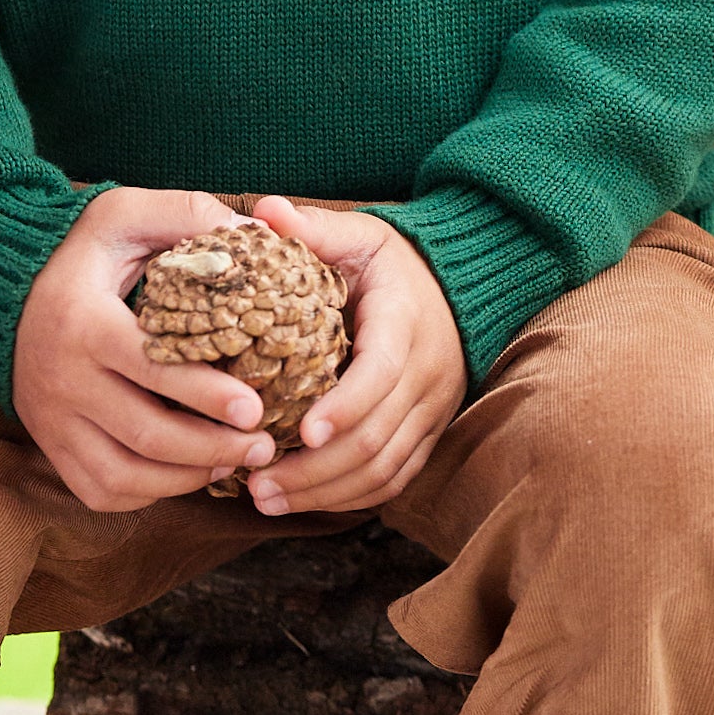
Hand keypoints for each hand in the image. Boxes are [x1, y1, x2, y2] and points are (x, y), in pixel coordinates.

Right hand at [12, 189, 278, 513]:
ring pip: (124, 475)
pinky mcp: (50, 445)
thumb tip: (252, 233)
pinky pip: (101, 490)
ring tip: (234, 461)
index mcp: (83, 322)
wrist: (4, 287)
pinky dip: (149, 492)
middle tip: (264, 444)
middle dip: (213, 446)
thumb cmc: (78, 250)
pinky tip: (187, 472)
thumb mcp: (123, 213)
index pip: (151, 369)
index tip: (255, 407)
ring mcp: (52, 420)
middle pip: (146, 434)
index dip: (207, 394)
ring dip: (187, 478)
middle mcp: (62, 379)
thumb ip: (185, 214)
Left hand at [243, 196, 467, 516]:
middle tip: (256, 483)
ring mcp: (432, 410)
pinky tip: (304, 502)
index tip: (301, 433)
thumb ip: (313, 228)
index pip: (380, 374)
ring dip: (326, 492)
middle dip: (315, 469)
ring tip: (268, 499)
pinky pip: (394, 479)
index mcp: (405, 322)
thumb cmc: (393, 263)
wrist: (457, 287)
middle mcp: (427, 373)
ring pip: (384, 468)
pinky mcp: (427, 433)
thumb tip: (263, 212)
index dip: (343, 407)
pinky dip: (350, 497)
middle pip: (376, 437)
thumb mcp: (360, 236)